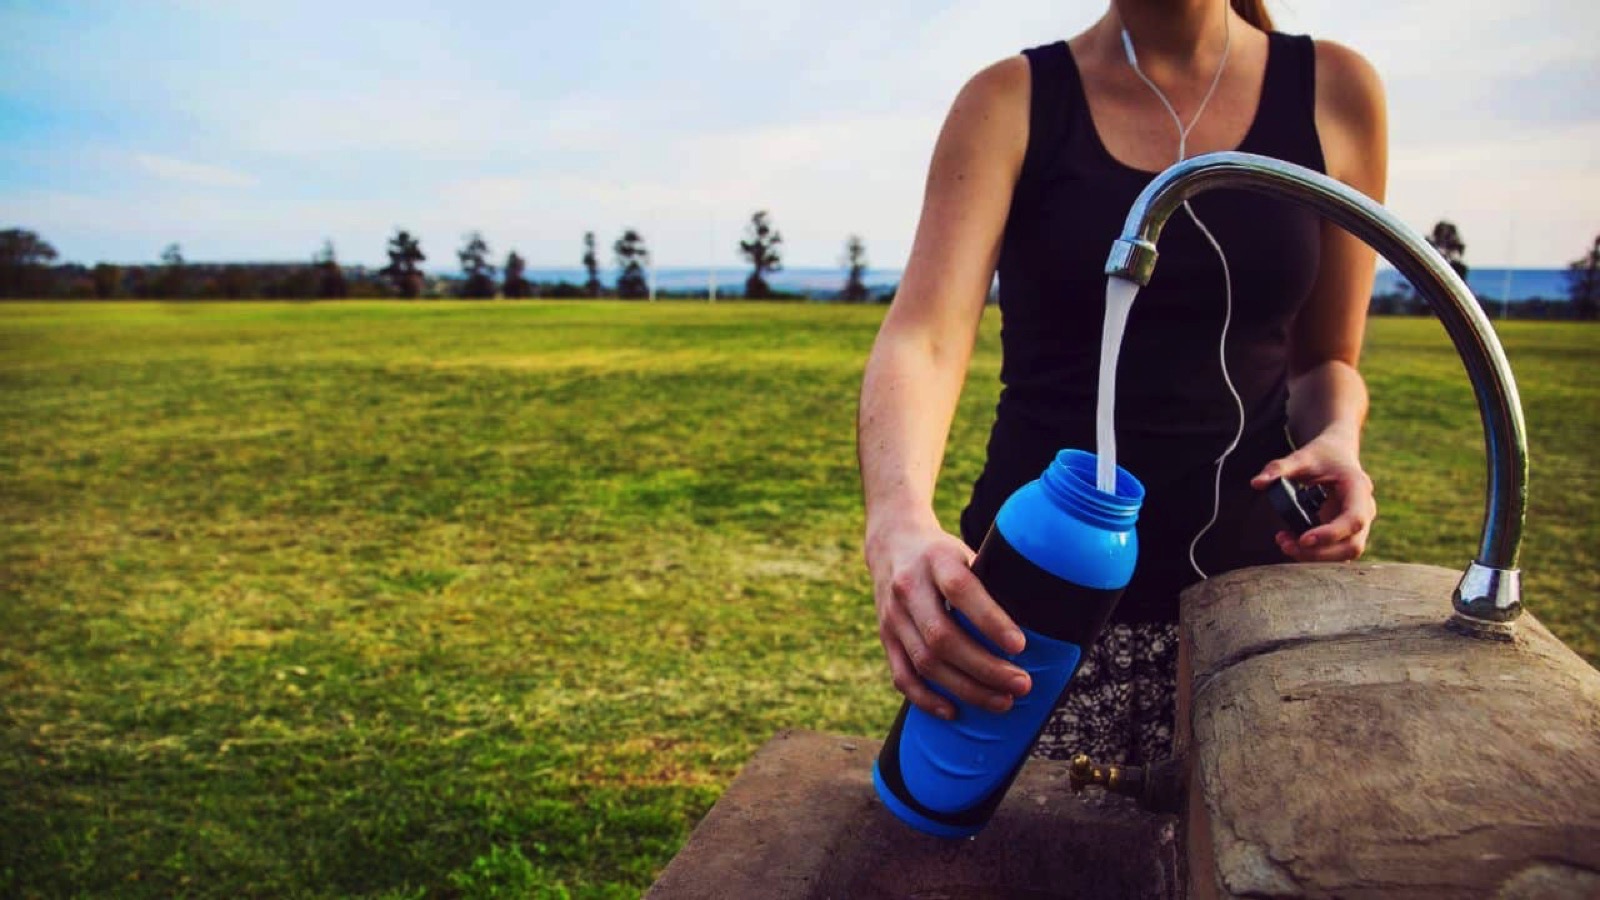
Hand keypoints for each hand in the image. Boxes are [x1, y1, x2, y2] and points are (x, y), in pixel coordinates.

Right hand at [866, 520, 1032, 719]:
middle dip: (985, 667)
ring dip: (965, 689)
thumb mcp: (967, 550)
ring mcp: (893, 616)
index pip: (961, 591)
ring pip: (925, 662)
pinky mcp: (885, 637)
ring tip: (1003, 702)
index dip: (990, 621)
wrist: (892, 543)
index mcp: (936, 559)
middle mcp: (909, 588)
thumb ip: (991, 580)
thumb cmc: (945, 554)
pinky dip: (927, 699)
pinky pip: (902, 676)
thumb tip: (1040, 618)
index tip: (1020, 646)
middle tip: (1022, 684)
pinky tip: (954, 712)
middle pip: (943, 637)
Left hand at [1250, 432, 1375, 561]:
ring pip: (1345, 552)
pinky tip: (1291, 541)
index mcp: (1358, 488)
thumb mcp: (1301, 456)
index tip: (1303, 539)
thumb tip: (1256, 483)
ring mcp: (1358, 524)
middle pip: (1352, 544)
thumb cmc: (1322, 455)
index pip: (1354, 519)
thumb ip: (1279, 468)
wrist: (1337, 455)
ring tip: (1284, 542)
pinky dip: (1314, 552)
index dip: (1330, 534)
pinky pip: (1336, 551)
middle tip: (1286, 545)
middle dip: (1319, 552)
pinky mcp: (1347, 532)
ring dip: (1315, 555)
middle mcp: (1364, 509)